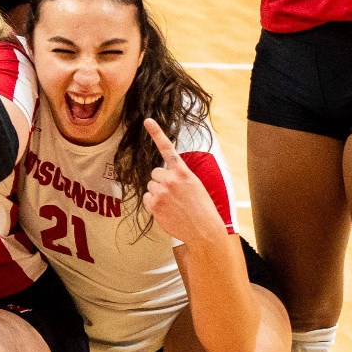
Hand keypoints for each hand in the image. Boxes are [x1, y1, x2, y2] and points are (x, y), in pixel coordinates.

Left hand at [141, 119, 230, 244]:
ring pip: (151, 186)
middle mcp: (171, 179)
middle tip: (174, 194)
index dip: (156, 133)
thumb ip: (180, 177)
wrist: (204, 230)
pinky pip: (147, 198)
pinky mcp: (154, 204)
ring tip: (173, 204)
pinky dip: (153, 204)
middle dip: (161, 181)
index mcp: (183, 172)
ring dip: (158, 193)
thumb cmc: (202, 209)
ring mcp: (161, 192)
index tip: (148, 121)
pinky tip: (166, 210)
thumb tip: (165, 177)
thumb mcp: (196, 186)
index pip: (168, 149)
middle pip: (155, 173)